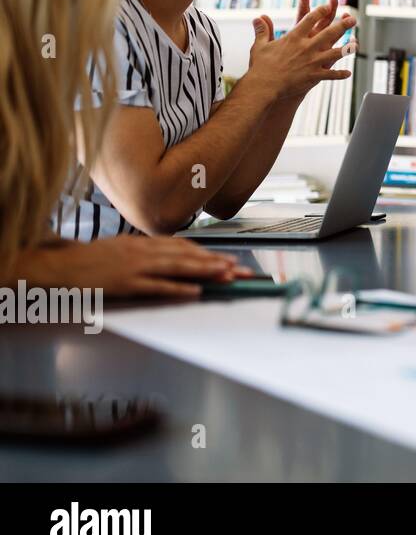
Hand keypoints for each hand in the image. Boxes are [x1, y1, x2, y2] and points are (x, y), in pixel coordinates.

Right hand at [16, 237, 250, 297]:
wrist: (57, 266)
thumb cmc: (87, 260)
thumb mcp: (119, 248)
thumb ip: (144, 252)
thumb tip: (169, 256)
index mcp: (142, 243)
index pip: (183, 246)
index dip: (207, 253)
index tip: (228, 260)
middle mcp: (142, 250)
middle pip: (187, 255)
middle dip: (216, 262)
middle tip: (240, 270)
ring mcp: (134, 266)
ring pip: (177, 267)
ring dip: (204, 271)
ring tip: (227, 276)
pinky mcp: (125, 283)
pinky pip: (155, 286)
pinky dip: (177, 289)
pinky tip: (194, 292)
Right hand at [244, 0, 354, 101]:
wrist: (264, 85)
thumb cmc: (261, 66)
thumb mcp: (260, 45)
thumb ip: (262, 31)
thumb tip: (258, 18)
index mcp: (294, 37)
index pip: (310, 19)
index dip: (321, 11)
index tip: (328, 7)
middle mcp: (307, 47)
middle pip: (329, 32)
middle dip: (343, 25)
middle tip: (353, 20)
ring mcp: (313, 61)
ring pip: (336, 52)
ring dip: (348, 48)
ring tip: (356, 44)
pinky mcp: (315, 76)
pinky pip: (332, 75)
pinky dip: (340, 74)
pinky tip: (348, 73)